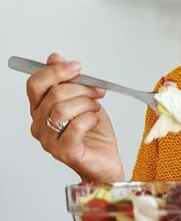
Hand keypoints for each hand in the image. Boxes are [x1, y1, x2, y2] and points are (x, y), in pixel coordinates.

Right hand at [26, 53, 123, 183]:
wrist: (105, 162)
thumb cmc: (94, 134)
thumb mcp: (84, 101)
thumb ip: (68, 82)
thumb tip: (54, 57)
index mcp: (40, 110)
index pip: (35, 84)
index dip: (55, 71)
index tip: (77, 67)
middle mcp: (40, 125)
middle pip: (53, 95)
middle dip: (81, 88)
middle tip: (97, 91)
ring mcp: (50, 141)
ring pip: (62, 109)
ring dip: (86, 103)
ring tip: (96, 108)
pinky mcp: (65, 152)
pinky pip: (75, 126)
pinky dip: (90, 118)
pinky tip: (96, 120)